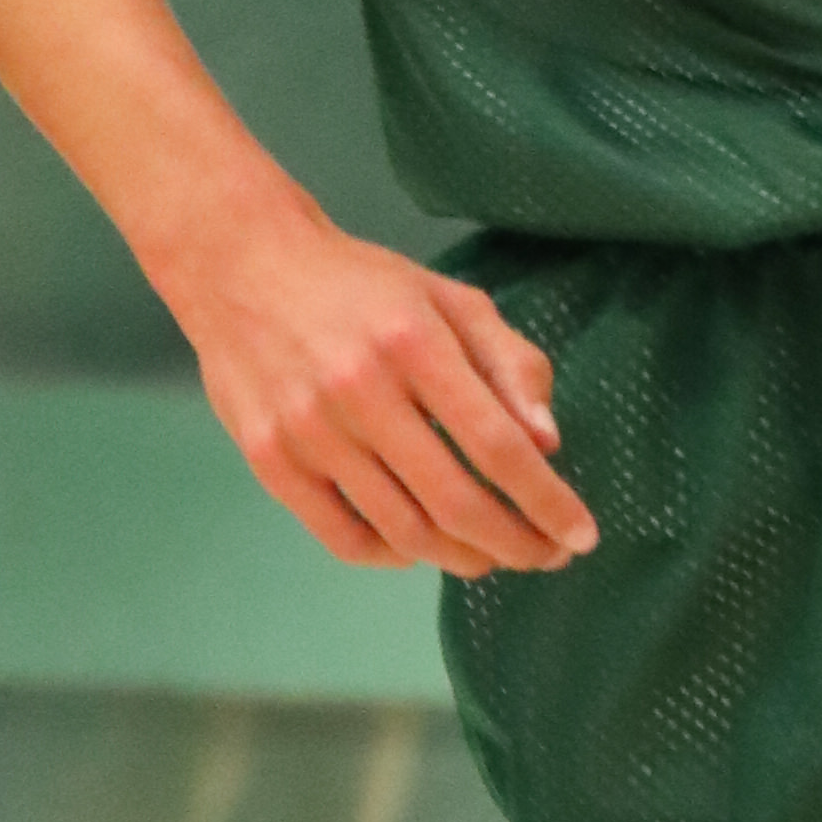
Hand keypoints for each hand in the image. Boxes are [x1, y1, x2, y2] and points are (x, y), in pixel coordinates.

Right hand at [177, 197, 594, 571]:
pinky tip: (421, 547)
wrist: (241, 264)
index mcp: (414, 343)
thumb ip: (509, 364)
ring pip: (404, 529)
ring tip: (492, 556)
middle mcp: (359, 390)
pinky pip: (344, 538)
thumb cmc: (360, 286)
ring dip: (462, 557)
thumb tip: (547, 444)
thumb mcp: (448, 301)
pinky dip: (395, 556)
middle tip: (546, 557)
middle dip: (516, 544)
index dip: (547, 501)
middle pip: (455, 501)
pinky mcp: (269, 460)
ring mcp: (308, 430)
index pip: (498, 445)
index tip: (580, 535)